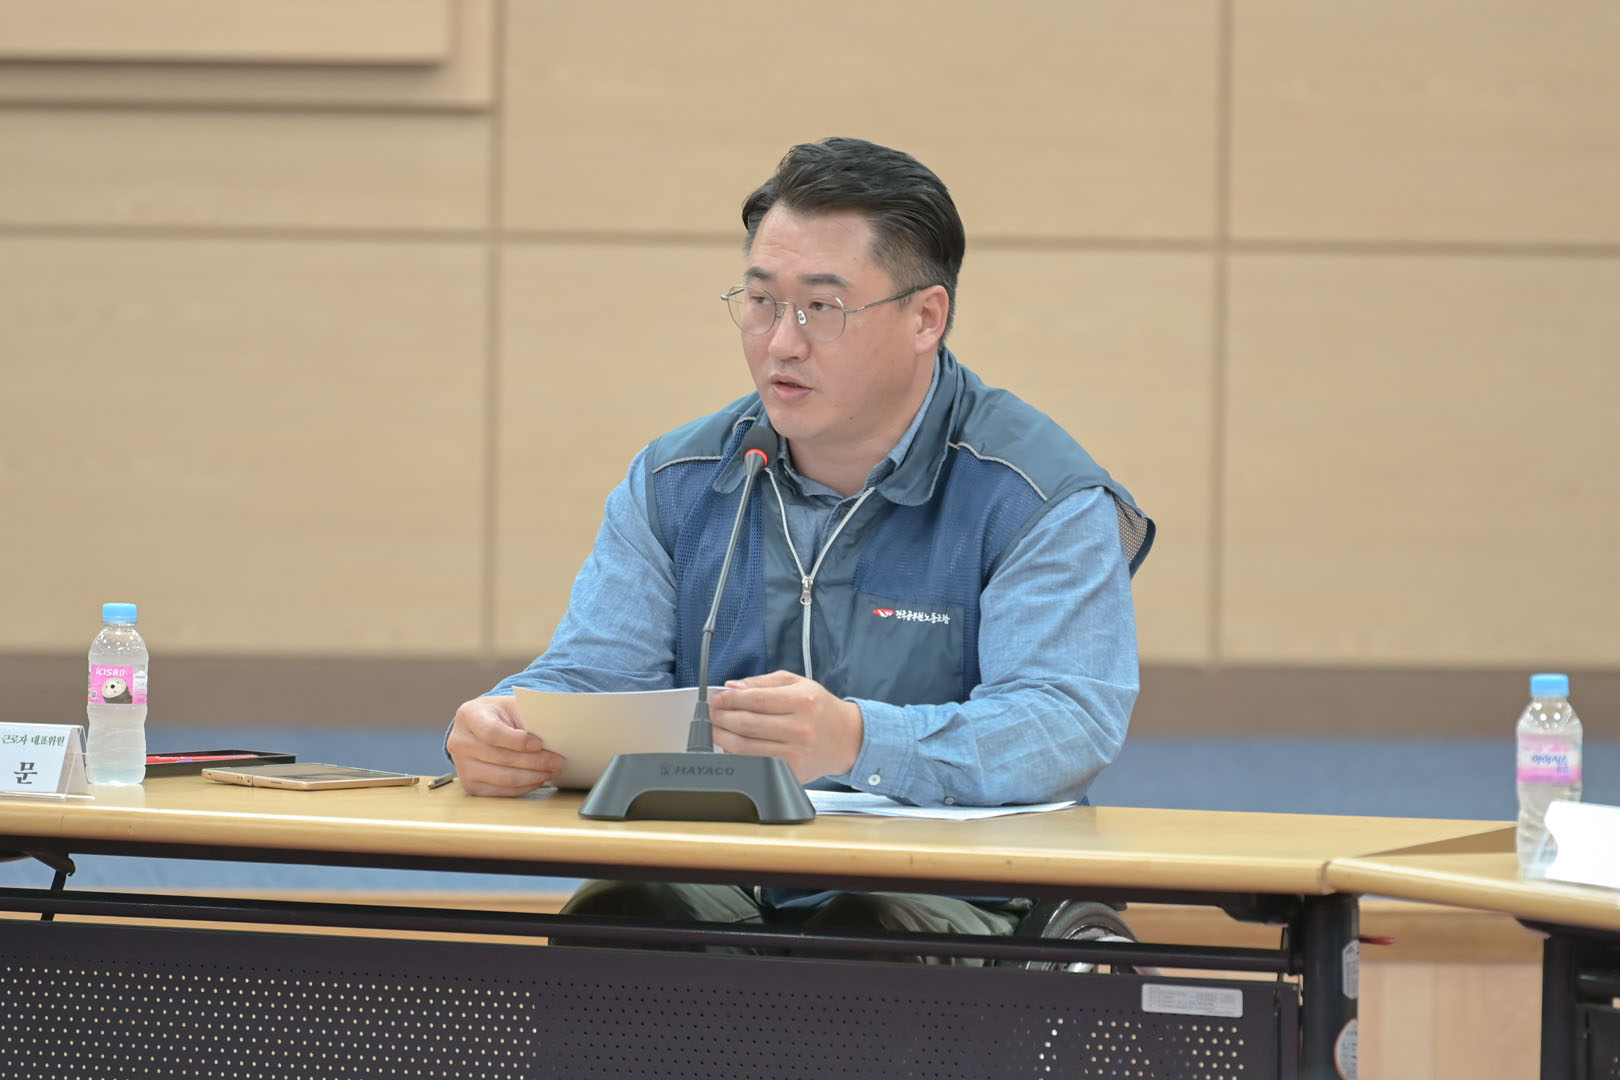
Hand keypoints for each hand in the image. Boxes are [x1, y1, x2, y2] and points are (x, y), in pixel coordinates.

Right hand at [445, 695, 563, 796]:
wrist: (483, 726)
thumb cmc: (502, 714)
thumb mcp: (514, 705)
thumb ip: (529, 716)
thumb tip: (554, 734)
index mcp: (469, 715)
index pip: (492, 733)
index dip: (518, 741)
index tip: (539, 744)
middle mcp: (459, 741)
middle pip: (501, 758)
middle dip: (535, 761)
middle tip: (558, 761)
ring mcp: (462, 766)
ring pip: (503, 778)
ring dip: (533, 777)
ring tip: (552, 771)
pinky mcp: (471, 785)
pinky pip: (502, 791)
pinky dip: (524, 787)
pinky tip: (538, 779)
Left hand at [708, 670, 863, 783]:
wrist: (847, 738)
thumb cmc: (821, 709)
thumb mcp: (798, 684)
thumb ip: (763, 683)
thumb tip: (732, 687)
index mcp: (802, 702)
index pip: (755, 699)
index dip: (729, 699)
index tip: (717, 698)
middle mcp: (800, 729)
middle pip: (746, 723)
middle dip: (721, 717)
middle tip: (713, 713)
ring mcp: (795, 754)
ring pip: (745, 747)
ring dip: (722, 736)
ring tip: (717, 728)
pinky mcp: (791, 773)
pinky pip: (754, 764)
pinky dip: (737, 755)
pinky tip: (732, 745)